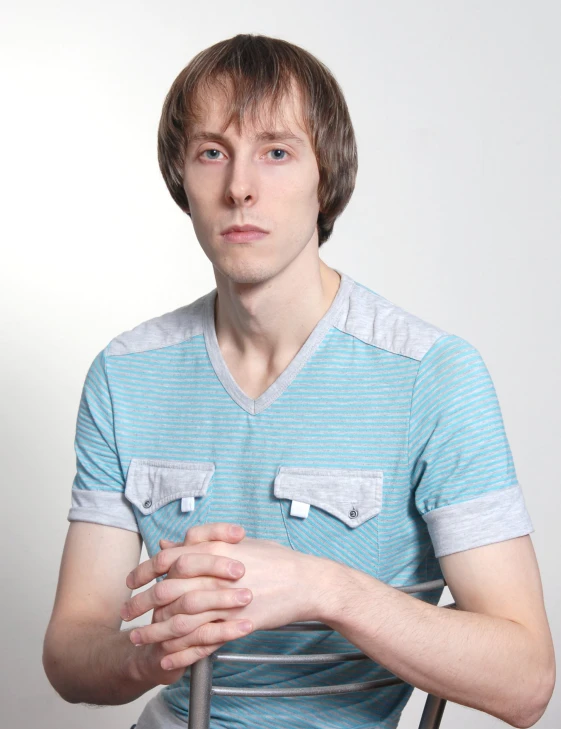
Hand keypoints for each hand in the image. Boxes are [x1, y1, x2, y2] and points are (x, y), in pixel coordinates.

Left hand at [125, 524, 330, 669]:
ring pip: (179, 620)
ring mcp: (225, 601)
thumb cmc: (274, 559)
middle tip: (128, 612)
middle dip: (141, 603)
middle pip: (166, 591)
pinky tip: (167, 659)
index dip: (144, 570)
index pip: (167, 559)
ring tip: (138, 639)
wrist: (306, 582)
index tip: (132, 580)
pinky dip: (180, 653)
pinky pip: (201, 642)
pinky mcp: (235, 625)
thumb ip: (200, 541)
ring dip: (154, 632)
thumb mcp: (236, 542)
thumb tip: (168, 544)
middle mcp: (215, 574)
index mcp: (214, 549)